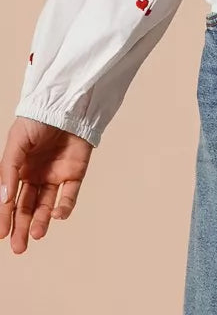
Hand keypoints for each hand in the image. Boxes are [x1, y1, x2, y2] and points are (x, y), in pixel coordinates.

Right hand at [0, 117, 93, 253]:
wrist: (66, 103)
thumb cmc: (37, 119)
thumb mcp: (17, 142)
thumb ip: (9, 170)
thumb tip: (3, 199)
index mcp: (20, 169)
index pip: (10, 199)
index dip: (5, 217)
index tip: (1, 235)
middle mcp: (36, 175)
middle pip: (27, 207)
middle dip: (22, 227)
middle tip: (19, 247)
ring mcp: (56, 175)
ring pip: (47, 205)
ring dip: (42, 221)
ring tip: (37, 235)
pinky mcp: (75, 173)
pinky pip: (70, 195)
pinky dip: (65, 207)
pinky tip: (58, 215)